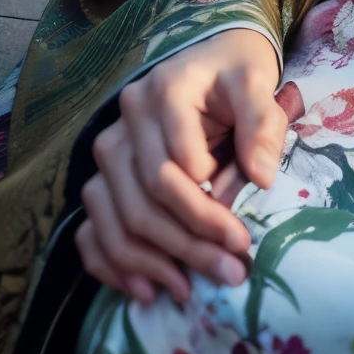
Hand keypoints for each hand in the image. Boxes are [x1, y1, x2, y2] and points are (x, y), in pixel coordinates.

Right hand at [77, 27, 283, 307]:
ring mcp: (107, 151)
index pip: (178, 167)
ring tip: (193, 291)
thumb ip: (262, 125)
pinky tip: (148, 290)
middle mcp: (125, 120)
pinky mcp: (101, 178)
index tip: (243, 240)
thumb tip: (262, 179)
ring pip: (119, 220)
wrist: (211, 63)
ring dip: (154, 264)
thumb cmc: (236, 77)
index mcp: (164, 91)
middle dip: (189, 244)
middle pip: (148, 198)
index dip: (208, 211)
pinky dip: (113, 266)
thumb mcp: (257, 86)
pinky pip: (91, 231)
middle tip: (231, 274)